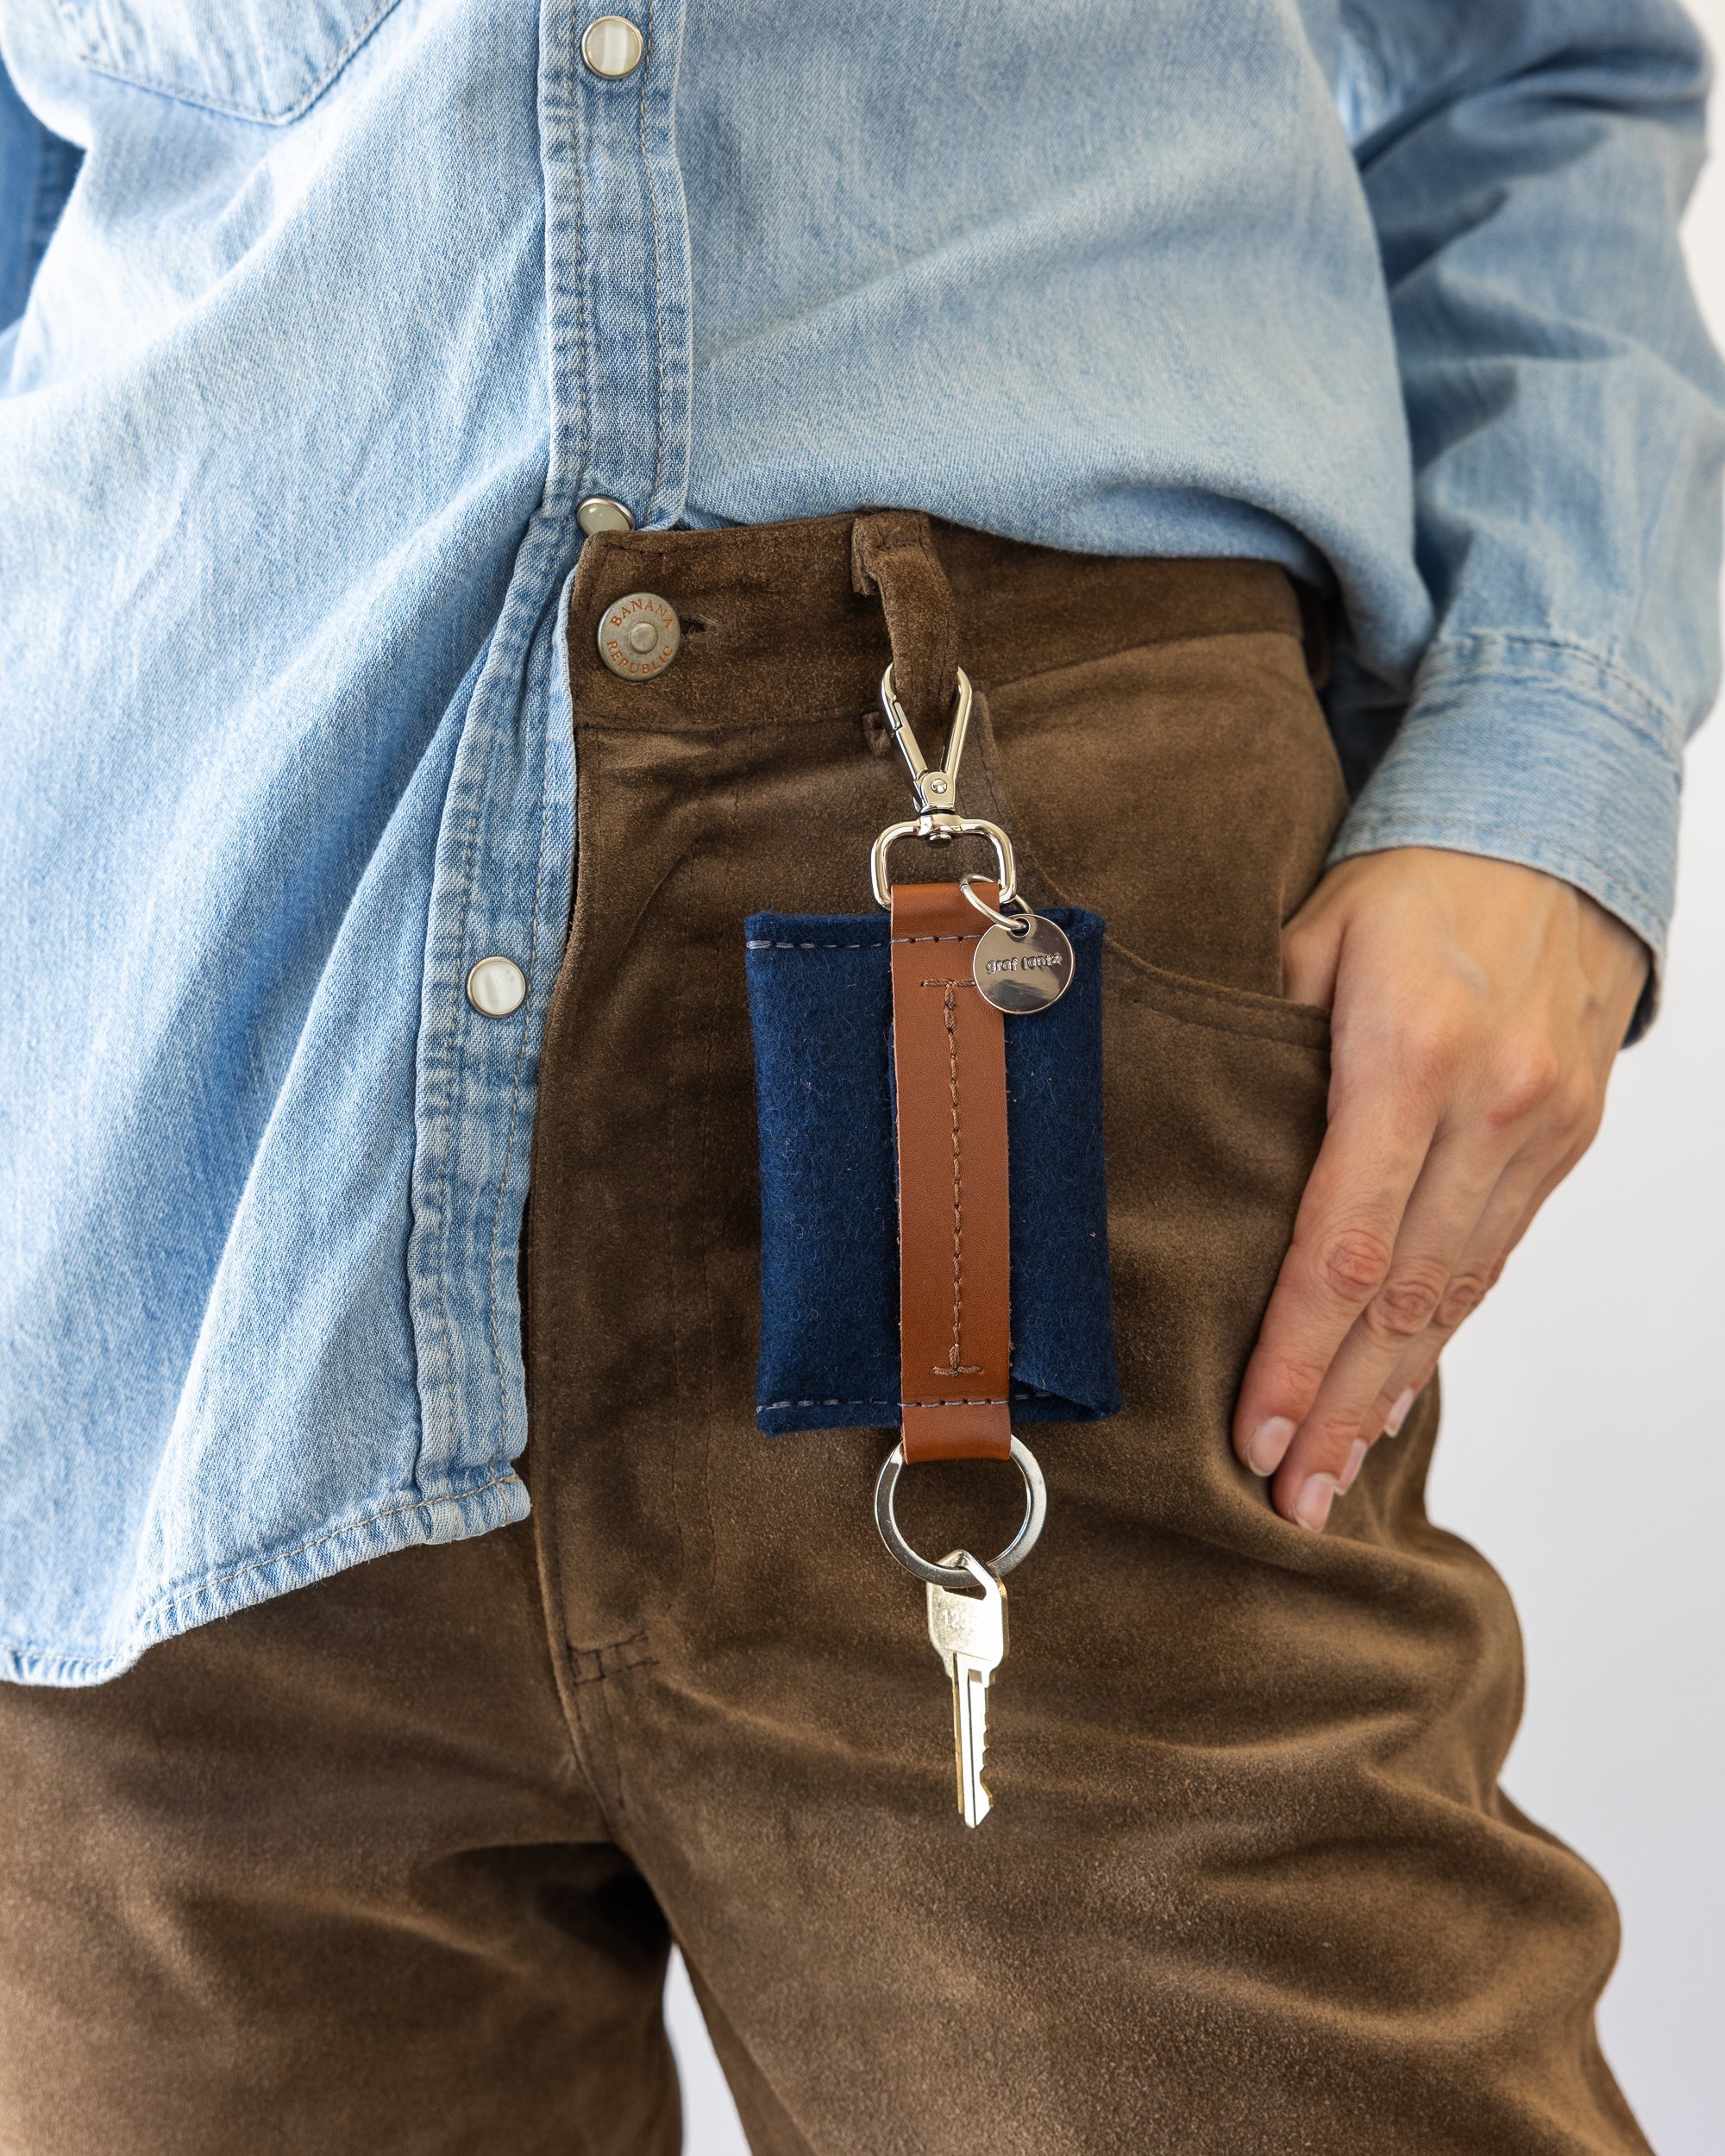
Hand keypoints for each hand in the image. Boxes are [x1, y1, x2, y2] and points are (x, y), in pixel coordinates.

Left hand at [1232, 846, 1648, 1529]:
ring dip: (1390, 1391)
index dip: (1293, 1348)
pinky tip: (1397, 1391)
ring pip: (1456, 1291)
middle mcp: (1491, 1104)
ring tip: (1335, 1476)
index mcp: (1411, 1053)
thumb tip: (1189, 1143)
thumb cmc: (1408, 883)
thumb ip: (1252, 1040)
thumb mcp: (1308, 936)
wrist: (1553, 833)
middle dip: (1338, 1405)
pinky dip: (1442, 1332)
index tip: (1251, 1430)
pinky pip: (1496, 1257)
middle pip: (1402, 1292)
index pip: (1340, 1240)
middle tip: (1289, 1498)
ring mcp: (1542, 1131)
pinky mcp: (1567, 1141)